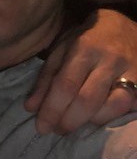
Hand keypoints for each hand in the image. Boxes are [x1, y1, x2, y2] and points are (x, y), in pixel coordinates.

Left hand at [24, 9, 136, 134]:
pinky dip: (109, 118)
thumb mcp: (63, 49)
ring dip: (90, 122)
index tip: (41, 126)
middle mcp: (109, 60)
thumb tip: (31, 107)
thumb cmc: (88, 38)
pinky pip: (127, 108)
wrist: (125, 28)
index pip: (66, 84)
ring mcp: (131, 72)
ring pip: (112, 107)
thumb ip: (47, 77)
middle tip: (56, 130)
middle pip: (87, 100)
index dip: (52, 109)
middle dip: (68, 121)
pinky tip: (96, 118)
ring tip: (75, 123)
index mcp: (84, 48)